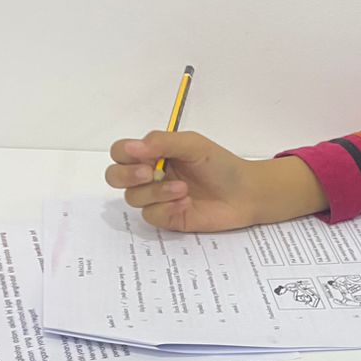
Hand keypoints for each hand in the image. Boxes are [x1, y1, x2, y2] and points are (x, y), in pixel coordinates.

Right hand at [107, 131, 327, 232]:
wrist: (245, 193)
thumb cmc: (220, 165)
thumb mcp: (192, 144)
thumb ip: (162, 142)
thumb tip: (132, 147)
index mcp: (153, 153)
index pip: (121, 152)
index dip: (124, 155)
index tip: (141, 156)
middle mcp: (150, 175)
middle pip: (115, 177)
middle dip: (127, 176)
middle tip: (149, 173)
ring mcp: (157, 198)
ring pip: (134, 198)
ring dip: (156, 192)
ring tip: (184, 189)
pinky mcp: (167, 217)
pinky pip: (151, 215)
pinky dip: (166, 208)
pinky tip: (186, 203)